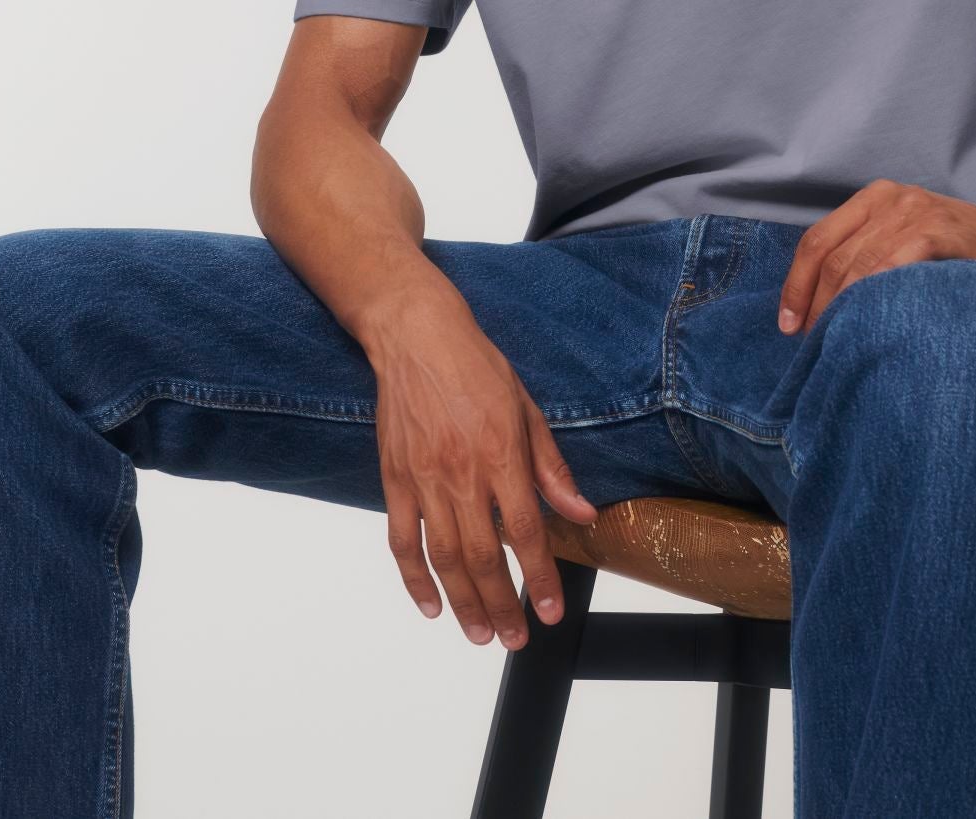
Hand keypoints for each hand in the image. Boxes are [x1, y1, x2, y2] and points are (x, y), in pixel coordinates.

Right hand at [363, 287, 598, 648]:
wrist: (416, 337)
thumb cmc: (476, 367)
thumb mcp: (527, 408)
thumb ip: (551, 467)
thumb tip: (581, 511)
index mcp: (501, 454)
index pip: (525, 532)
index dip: (539, 578)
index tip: (550, 610)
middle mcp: (462, 474)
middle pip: (483, 557)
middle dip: (502, 606)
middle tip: (515, 638)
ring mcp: (424, 480)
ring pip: (443, 558)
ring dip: (463, 603)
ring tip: (480, 634)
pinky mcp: (394, 479)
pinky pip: (401, 540)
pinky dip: (414, 578)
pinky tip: (431, 604)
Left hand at [776, 178, 975, 334]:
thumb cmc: (964, 251)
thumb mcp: (909, 239)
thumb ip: (872, 256)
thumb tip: (822, 308)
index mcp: (876, 198)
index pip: (818, 240)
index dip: (796, 285)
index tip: (789, 324)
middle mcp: (890, 199)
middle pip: (831, 256)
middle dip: (814, 305)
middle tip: (811, 345)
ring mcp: (915, 213)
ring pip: (856, 265)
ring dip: (839, 310)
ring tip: (834, 344)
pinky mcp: (938, 233)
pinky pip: (891, 268)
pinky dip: (872, 299)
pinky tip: (868, 327)